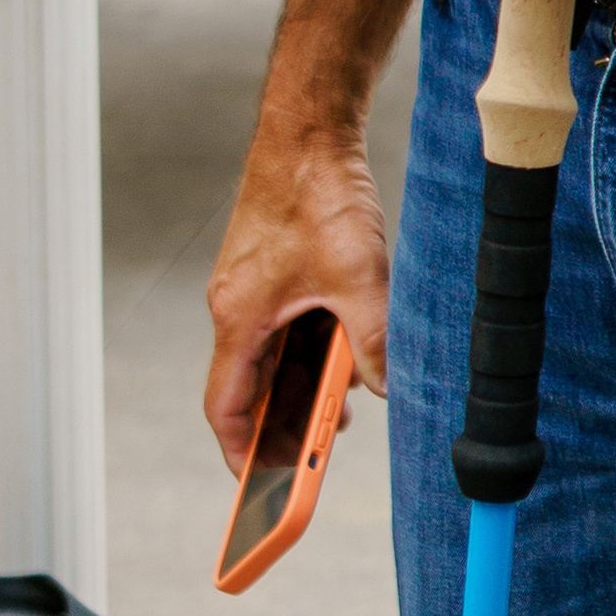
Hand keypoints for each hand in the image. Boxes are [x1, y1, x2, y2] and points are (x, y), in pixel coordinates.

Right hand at [204, 116, 389, 474]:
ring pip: (271, 355)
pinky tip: (347, 352)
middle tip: (316, 455)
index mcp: (239, 318)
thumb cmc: (320, 196)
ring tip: (343, 407)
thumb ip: (373, 340)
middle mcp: (235, 306)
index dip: (243, 452)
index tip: (263, 486)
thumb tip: (389, 388)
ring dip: (301, 383)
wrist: (309, 129)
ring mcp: (251, 285)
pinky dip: (309, 346)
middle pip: (250, 387)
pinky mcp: (272, 267)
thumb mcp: (360, 278)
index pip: (227, 407)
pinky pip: (284, 324)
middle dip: (281, 424)